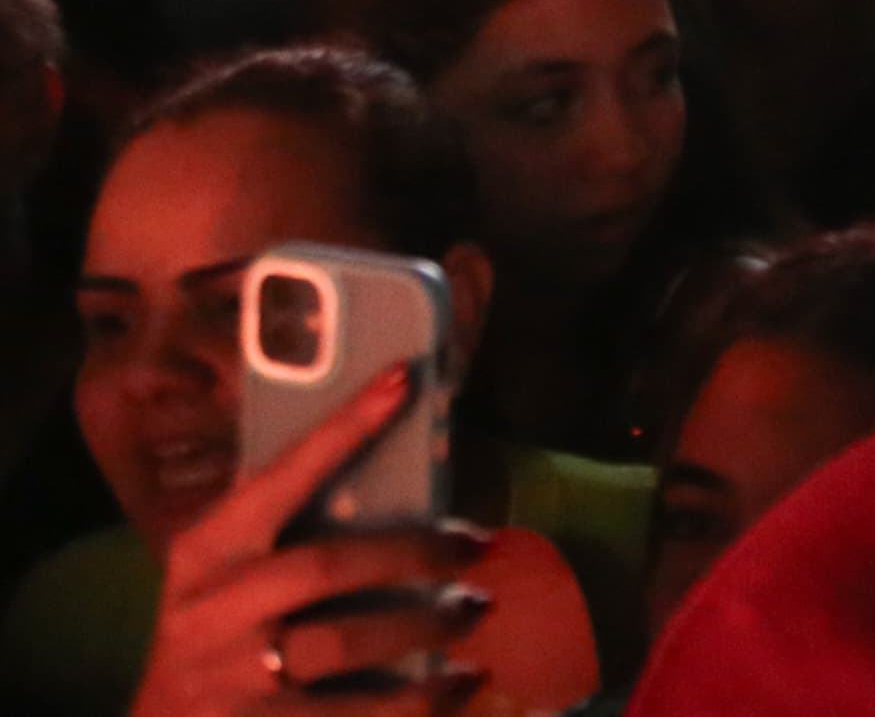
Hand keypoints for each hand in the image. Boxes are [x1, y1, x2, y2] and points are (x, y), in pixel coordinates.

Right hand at [132, 364, 492, 716]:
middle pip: (331, 564)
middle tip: (477, 546)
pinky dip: (421, 700)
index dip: (343, 428)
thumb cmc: (209, 638)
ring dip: (430, 624)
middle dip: (417, 551)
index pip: (281, 477)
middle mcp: (215, 609)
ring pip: (351, 641)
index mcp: (208, 552)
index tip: (405, 379)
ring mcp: (236, 676)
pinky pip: (358, 713)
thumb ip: (280, 532)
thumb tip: (392, 472)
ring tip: (475, 610)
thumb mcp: (219, 577)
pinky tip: (462, 684)